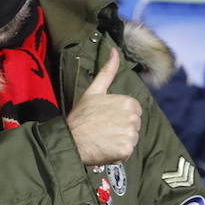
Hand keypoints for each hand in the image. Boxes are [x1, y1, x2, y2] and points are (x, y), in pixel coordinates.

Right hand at [66, 48, 141, 165]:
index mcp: (128, 102)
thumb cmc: (80, 116)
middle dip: (120, 129)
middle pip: (133, 125)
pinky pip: (127, 152)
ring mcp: (131, 134)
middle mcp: (133, 117)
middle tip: (101, 130)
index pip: (132, 112)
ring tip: (102, 139)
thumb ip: (107, 71)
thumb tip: (114, 50)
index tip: (103, 119)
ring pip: (130, 139)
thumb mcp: (93, 91)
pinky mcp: (127, 149)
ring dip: (118, 141)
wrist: (70, 139)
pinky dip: (117, 154)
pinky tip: (104, 149)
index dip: (118, 116)